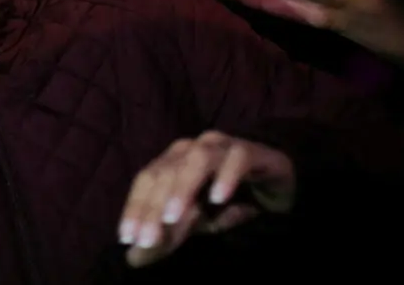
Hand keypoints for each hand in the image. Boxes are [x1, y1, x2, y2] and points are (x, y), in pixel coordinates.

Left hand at [119, 132, 294, 267]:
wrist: (276, 183)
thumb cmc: (228, 201)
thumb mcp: (196, 222)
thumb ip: (168, 235)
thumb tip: (133, 257)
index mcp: (173, 161)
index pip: (147, 180)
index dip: (135, 208)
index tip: (127, 238)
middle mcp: (191, 148)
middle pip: (167, 171)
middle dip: (153, 207)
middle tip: (147, 240)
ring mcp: (221, 146)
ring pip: (197, 158)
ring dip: (183, 188)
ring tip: (173, 216)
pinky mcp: (251, 151)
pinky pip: (237, 157)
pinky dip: (226, 176)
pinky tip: (219, 198)